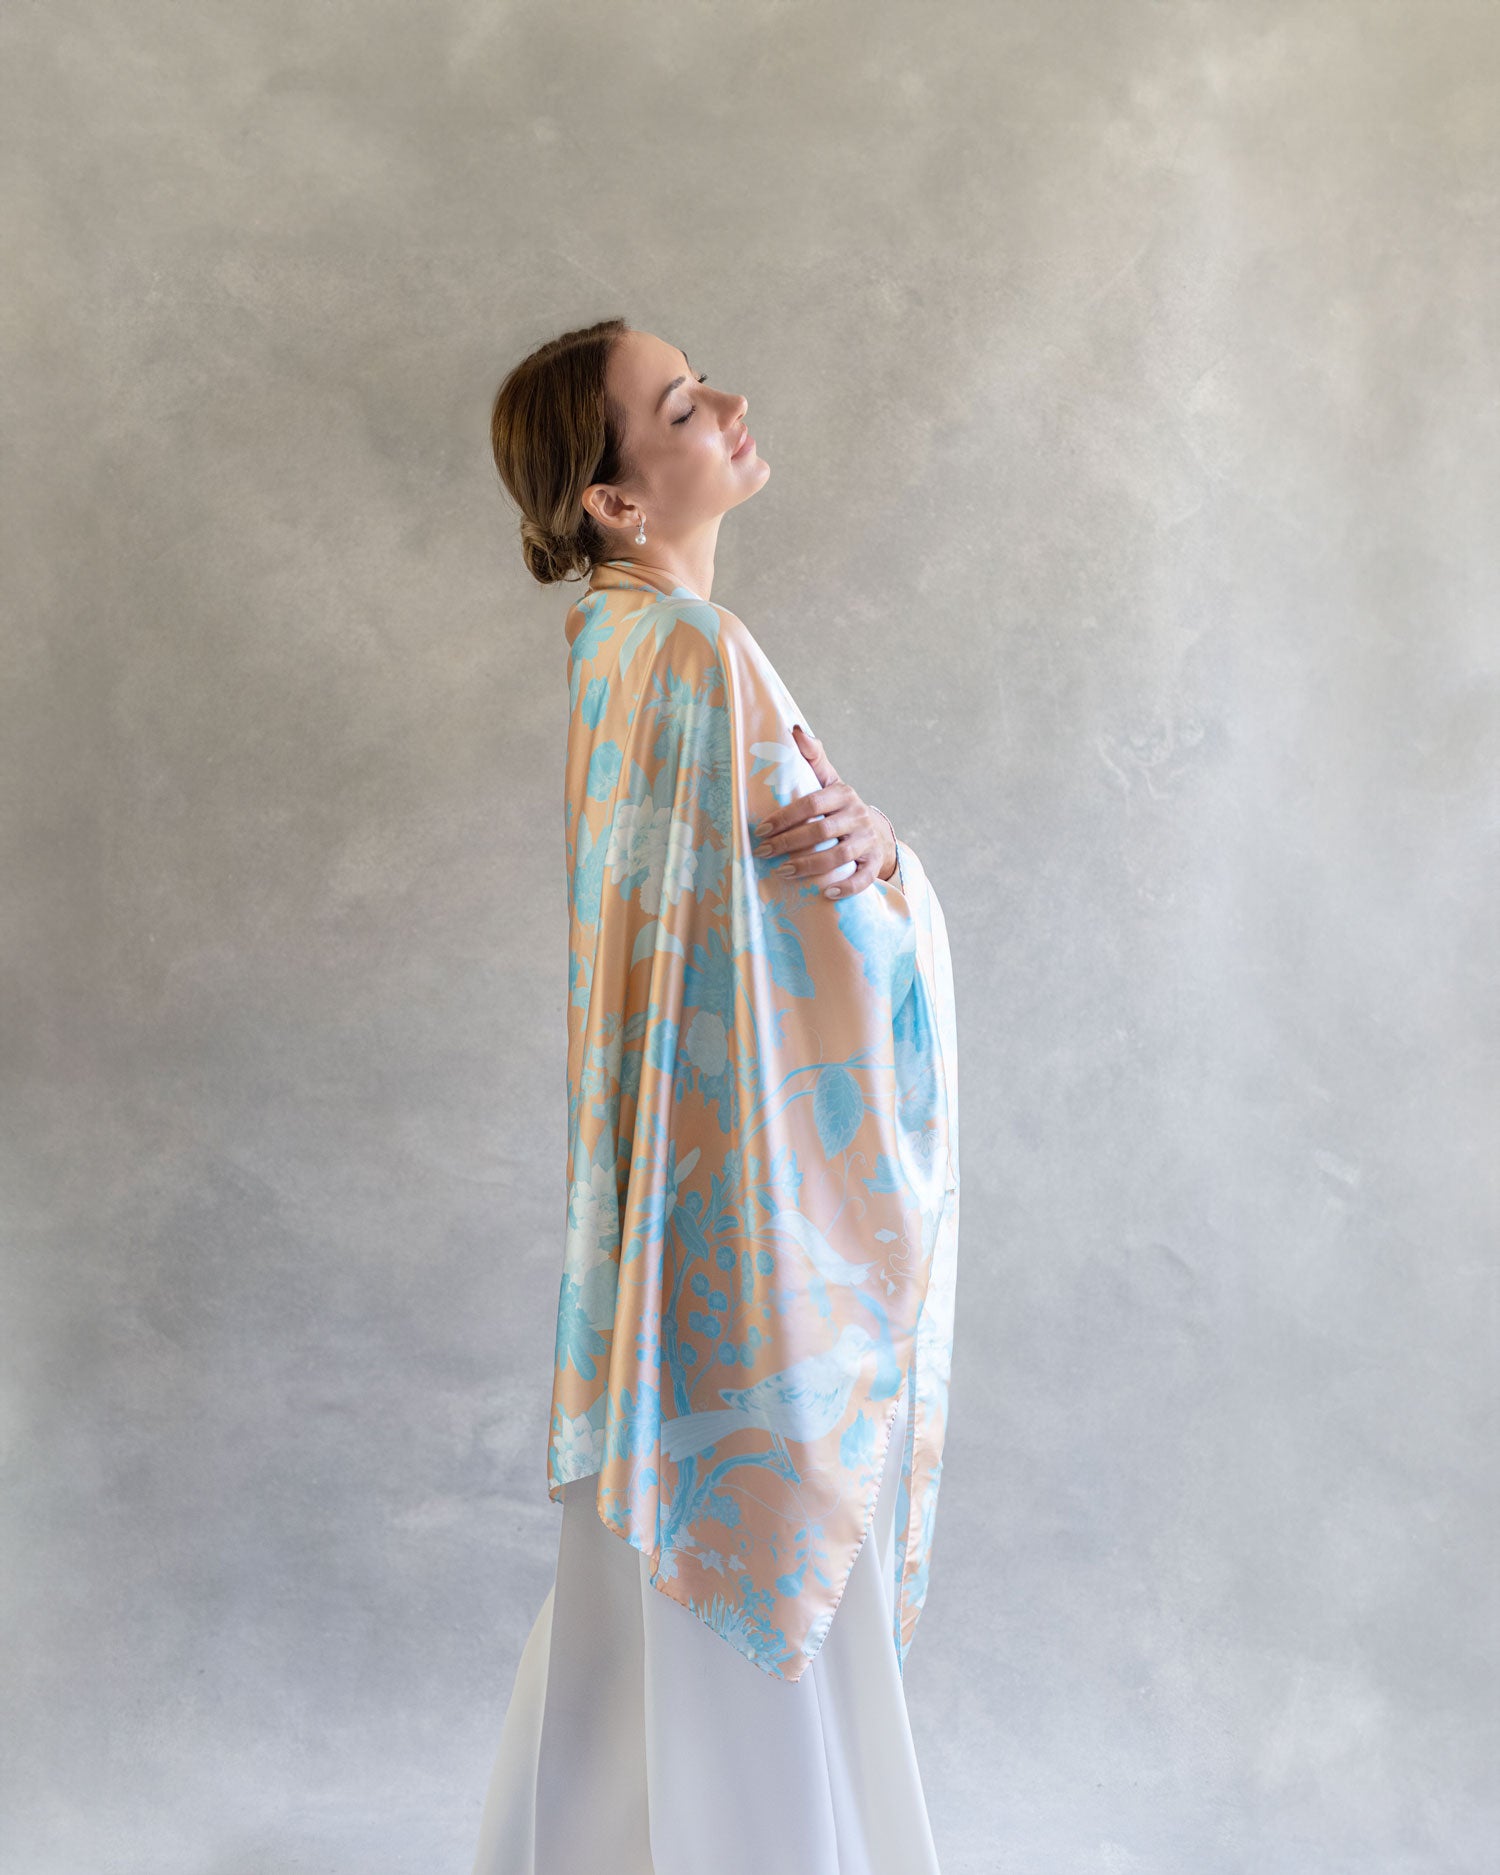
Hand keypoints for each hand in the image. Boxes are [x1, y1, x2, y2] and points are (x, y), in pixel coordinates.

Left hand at [752, 724, 897, 897]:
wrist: (874, 832)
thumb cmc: (840, 806)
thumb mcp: (829, 780)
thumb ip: (812, 757)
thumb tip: (794, 728)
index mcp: (842, 793)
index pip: (811, 803)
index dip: (784, 818)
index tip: (760, 830)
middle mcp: (857, 815)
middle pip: (821, 831)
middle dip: (788, 843)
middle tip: (763, 853)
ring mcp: (867, 841)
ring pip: (839, 856)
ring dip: (808, 866)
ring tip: (782, 872)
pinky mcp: (874, 863)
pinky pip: (863, 878)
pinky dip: (846, 887)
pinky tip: (826, 893)